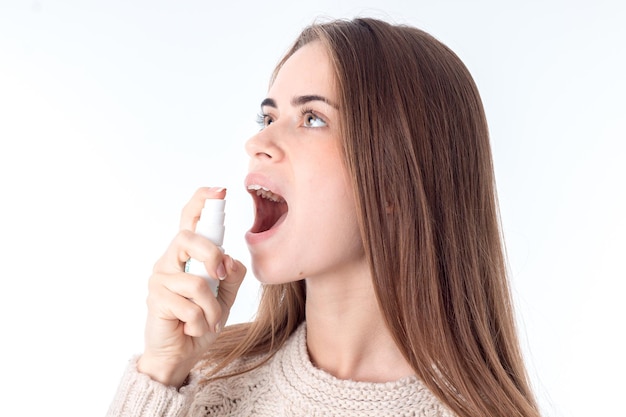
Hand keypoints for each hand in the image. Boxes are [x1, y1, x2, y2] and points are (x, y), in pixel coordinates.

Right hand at [137, 187, 245, 387]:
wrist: (181, 353)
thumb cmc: (201, 320)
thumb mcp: (226, 295)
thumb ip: (232, 275)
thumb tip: (229, 259)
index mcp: (188, 254)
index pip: (190, 219)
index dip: (202, 201)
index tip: (220, 191)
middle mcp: (170, 260)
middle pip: (189, 239)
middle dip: (211, 256)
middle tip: (220, 277)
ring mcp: (160, 278)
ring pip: (197, 282)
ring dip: (212, 309)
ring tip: (208, 321)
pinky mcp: (155, 299)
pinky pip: (190, 307)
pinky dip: (201, 322)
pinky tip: (192, 328)